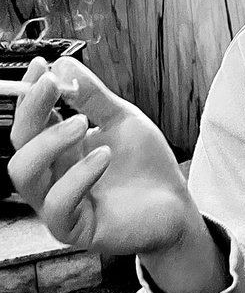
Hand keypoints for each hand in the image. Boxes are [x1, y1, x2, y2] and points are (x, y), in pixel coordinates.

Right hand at [8, 57, 224, 292]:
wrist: (176, 205)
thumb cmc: (146, 166)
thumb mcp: (123, 121)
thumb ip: (94, 97)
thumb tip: (63, 65)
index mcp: (59, 149)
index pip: (30, 121)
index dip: (30, 94)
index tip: (42, 66)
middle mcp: (52, 175)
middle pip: (20, 144)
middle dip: (32, 111)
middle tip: (55, 87)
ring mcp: (59, 203)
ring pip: (25, 174)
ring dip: (49, 142)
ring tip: (82, 124)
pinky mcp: (74, 228)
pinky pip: (57, 206)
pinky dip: (77, 177)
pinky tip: (103, 157)